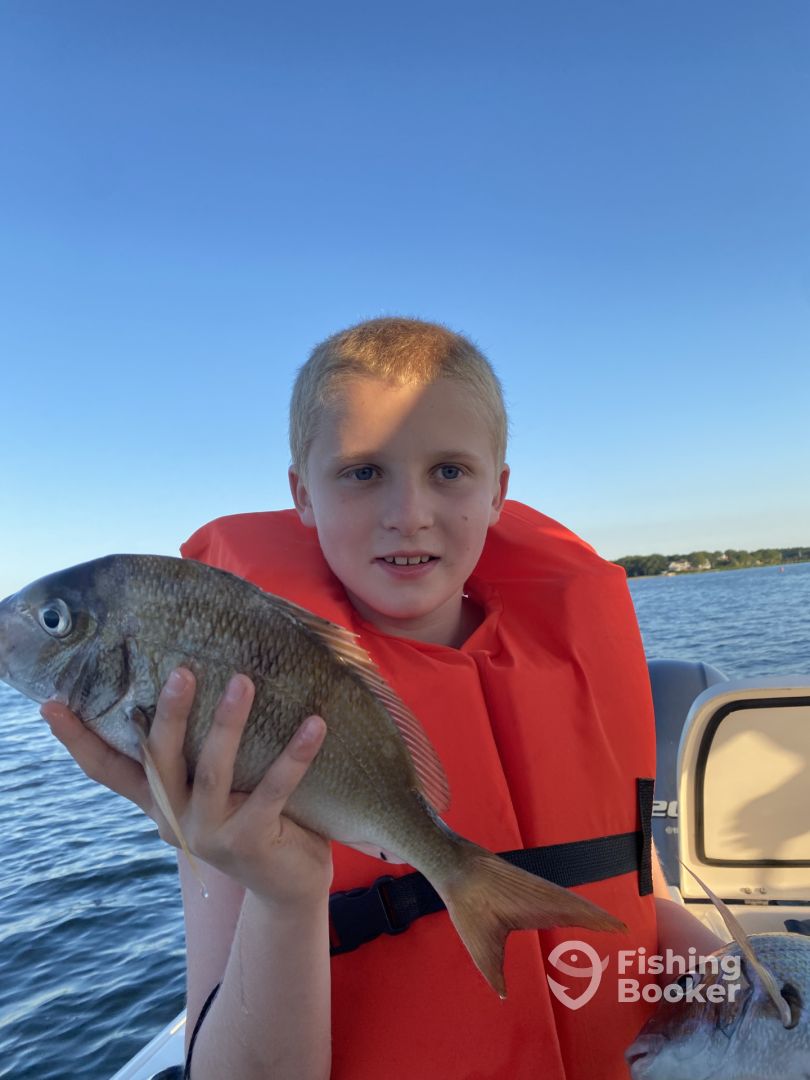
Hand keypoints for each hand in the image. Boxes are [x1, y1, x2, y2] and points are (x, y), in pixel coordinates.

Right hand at [41, 669, 332, 907]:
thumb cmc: (255, 816)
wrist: (288, 886)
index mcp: (161, 801)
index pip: (108, 769)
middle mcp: (175, 818)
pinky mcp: (249, 842)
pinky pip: (273, 791)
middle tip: (181, 671)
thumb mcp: (218, 785)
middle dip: (168, 715)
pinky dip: (294, 755)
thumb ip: (202, 752)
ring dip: (228, 724)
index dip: (77, 740)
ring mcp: (209, 834)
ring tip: (243, 682)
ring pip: (213, 772)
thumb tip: (212, 673)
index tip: (51, 704)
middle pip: (159, 761)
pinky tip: (314, 724)